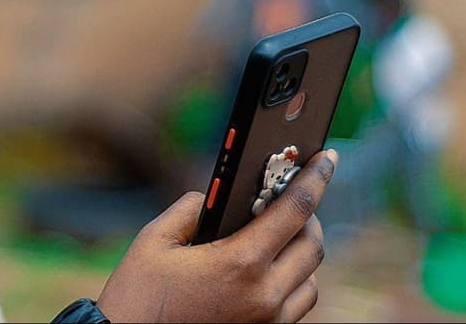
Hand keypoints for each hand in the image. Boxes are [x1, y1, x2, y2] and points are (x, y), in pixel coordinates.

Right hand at [96, 149, 336, 322]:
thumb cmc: (137, 296)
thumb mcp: (155, 239)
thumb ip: (192, 208)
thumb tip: (217, 198)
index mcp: (239, 263)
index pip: (295, 210)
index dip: (316, 178)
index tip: (328, 157)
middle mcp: (264, 295)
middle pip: (313, 245)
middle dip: (308, 216)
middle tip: (290, 199)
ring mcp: (268, 322)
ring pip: (311, 279)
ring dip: (301, 253)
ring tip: (277, 238)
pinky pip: (297, 305)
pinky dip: (293, 282)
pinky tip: (267, 270)